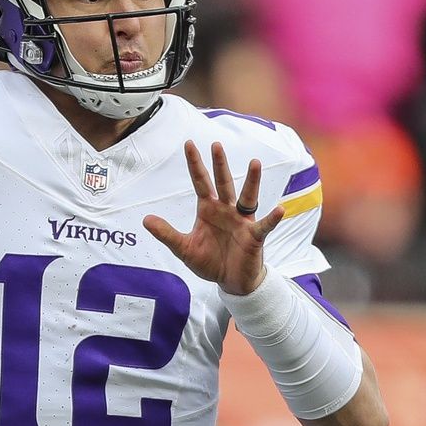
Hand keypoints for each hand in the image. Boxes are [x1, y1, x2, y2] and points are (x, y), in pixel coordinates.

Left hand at [144, 141, 283, 295]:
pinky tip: (280, 209)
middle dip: (219, 164)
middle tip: (215, 144)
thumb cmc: (210, 262)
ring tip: (255, 163)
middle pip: (223, 182)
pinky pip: (264, 225)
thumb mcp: (184, 248)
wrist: (231, 281)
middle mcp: (226, 210)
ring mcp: (242, 221)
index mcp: (208, 209)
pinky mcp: (254, 236)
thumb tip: (145, 220)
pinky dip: (272, 218)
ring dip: (251, 180)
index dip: (195, 164)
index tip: (189, 144)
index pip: (200, 182)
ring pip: (247, 196)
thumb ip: (167, 234)